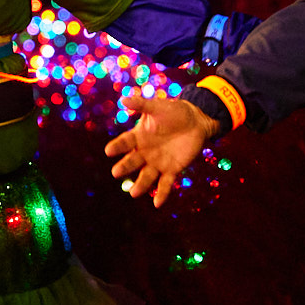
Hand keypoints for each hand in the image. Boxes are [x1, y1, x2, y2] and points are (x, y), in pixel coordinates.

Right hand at [102, 94, 218, 207]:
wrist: (196, 121)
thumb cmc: (174, 112)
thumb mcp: (157, 107)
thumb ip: (141, 105)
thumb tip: (123, 99)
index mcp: (138, 136)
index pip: (125, 142)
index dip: (117, 147)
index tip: (108, 151)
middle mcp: (145, 152)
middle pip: (132, 161)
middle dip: (125, 167)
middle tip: (116, 172)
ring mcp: (157, 162)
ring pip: (147, 176)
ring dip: (141, 185)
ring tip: (134, 193)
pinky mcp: (172, 170)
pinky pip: (165, 184)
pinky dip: (161, 194)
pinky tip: (157, 204)